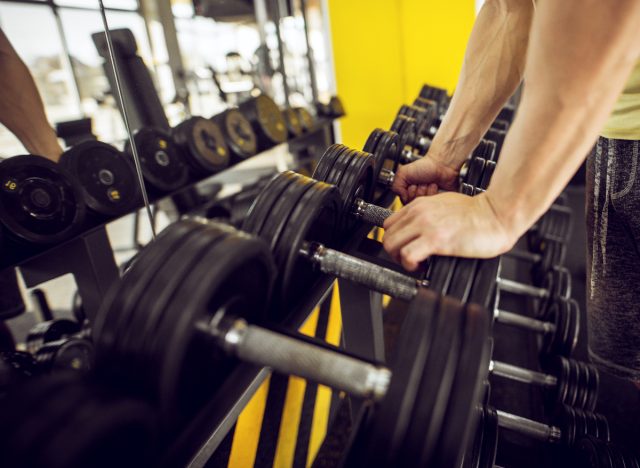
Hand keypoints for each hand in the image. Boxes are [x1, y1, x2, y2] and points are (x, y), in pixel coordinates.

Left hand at [382, 192, 513, 270]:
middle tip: (407, 260)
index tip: (404, 248)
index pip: (390, 223)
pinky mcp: (436, 239)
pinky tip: (421, 267)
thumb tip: (421, 230)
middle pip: (388, 235)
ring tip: (414, 264)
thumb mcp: (446, 204)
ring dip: (399, 259)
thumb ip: (429, 214)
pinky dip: (409, 265)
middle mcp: (419, 213)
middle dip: (394, 252)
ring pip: (392, 245)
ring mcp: (426, 225)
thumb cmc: (479, 212)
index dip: (395, 239)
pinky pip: (407, 255)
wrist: (498, 214)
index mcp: (420, 205)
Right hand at [392, 156, 459, 203]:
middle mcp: (417, 197)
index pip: (405, 202)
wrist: (441, 164)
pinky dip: (433, 192)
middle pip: (415, 203)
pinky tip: (434, 185)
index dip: (409, 193)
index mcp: (408, 192)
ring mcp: (427, 199)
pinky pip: (433, 203)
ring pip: (424, 203)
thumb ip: (396, 186)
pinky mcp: (437, 200)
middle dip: (417, 191)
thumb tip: (402, 197)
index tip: (412, 185)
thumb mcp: (403, 172)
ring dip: (426, 190)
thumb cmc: (425, 166)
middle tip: (420, 182)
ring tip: (428, 182)